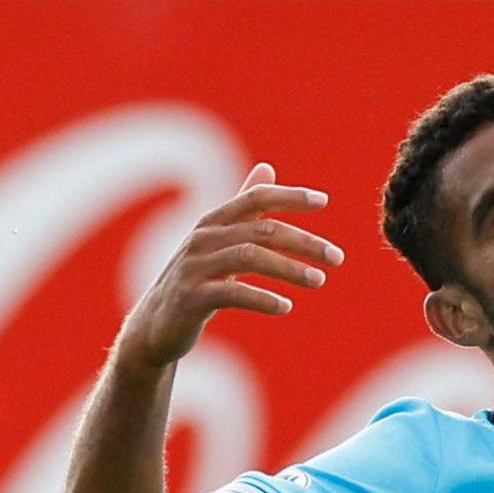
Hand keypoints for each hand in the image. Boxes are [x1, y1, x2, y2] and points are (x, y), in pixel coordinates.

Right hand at [117, 162, 344, 368]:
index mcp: (214, 222)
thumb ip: (244, 208)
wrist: (156, 325)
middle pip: (261, 230)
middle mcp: (203, 239)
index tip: (323, 201)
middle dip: (303, 242)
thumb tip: (267, 167)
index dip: (289, 196)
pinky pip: (231, 293)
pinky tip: (286, 306)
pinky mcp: (190, 298)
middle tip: (337, 257)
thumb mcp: (220, 240)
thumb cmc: (195, 279)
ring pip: (249, 257)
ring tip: (319, 280)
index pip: (255, 198)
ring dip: (289, 268)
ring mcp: (194, 267)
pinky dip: (261, 298)